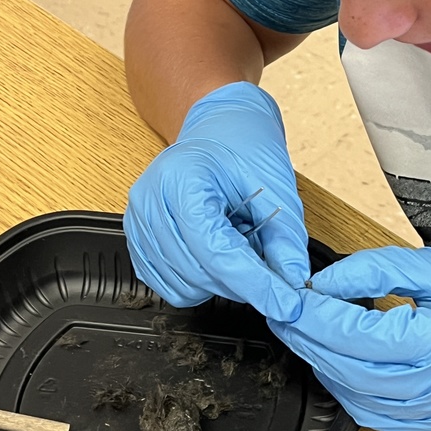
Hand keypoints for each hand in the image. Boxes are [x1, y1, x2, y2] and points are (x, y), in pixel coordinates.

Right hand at [124, 82, 307, 318]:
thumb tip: (291, 281)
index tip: (286, 303)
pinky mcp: (139, 242)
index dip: (255, 284)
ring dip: (222, 281)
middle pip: (199, 273)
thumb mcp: (275, 183)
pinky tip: (218, 254)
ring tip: (238, 243)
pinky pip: (170, 286)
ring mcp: (138, 223)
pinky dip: (201, 282)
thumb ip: (285, 236)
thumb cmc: (240, 143)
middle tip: (272, 268)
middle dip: (243, 282)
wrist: (215, 126)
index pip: (216, 251)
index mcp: (181, 179)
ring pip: (184, 286)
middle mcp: (150, 201)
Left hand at [270, 247, 430, 430]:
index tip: (286, 298)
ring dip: (328, 370)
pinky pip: (384, 420)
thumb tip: (320, 284)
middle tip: (286, 316)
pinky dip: (356, 393)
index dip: (312, 318)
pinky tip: (346, 366)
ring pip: (360, 403)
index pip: (356, 336)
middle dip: (309, 343)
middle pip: (350, 372)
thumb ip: (374, 271)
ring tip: (310, 337)